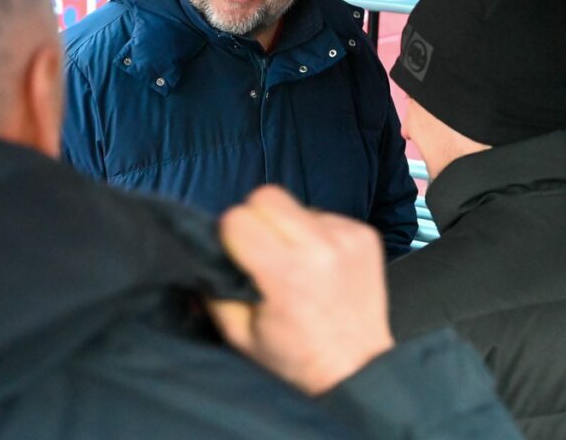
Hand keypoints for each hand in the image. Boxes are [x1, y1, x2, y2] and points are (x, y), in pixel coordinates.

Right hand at [208, 186, 393, 395]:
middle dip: (256, 218)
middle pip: (266, 195)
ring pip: (296, 204)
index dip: (230, 233)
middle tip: (261, 250)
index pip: (238, 216)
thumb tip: (200, 257)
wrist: (359, 369)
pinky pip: (324, 215)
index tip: (237, 254)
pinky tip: (319, 264)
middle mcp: (319, 247)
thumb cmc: (297, 359)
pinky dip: (315, 234)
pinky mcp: (365, 234)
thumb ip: (213, 294)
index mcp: (285, 273)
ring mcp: (346, 237)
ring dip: (287, 226)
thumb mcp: (241, 336)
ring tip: (295, 261)